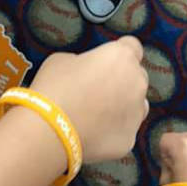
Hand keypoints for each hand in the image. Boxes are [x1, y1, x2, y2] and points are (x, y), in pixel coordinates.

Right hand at [30, 36, 148, 162]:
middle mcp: (136, 82)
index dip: (119, 53)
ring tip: (96, 114)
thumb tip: (86, 70)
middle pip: (137, 77)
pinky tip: (92, 132)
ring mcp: (136, 112)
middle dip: (122, 81)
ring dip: (123, 106)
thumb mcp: (63, 60)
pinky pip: (125, 131)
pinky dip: (113, 131)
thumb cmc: (54, 89)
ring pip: (137, 106)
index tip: (109, 60)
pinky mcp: (130, 138)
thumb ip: (84, 61)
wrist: (49, 130)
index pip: (132, 46)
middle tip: (97, 89)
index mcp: (121, 56)